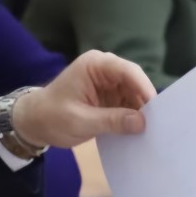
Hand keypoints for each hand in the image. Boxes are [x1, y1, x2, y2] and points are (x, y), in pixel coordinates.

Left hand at [11, 50, 156, 148]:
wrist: (34, 122)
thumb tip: (143, 122)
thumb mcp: (81, 121)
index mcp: (94, 65)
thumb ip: (112, 120)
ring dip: (142, 111)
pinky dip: (134, 116)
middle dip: (146, 102)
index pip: (127, 71)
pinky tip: (142, 131)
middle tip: (161, 124)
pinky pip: (128, 103)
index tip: (157, 110)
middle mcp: (104, 69)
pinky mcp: (109, 96)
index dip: (144, 88)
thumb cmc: (51, 117)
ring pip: (135, 94)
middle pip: (135, 82)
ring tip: (154, 131)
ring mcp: (108, 82)